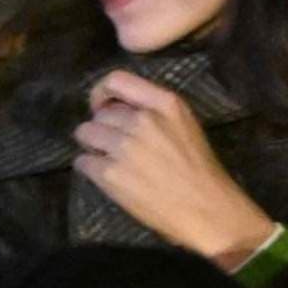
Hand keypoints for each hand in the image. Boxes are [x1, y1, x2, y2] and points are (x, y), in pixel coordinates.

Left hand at [71, 72, 276, 263]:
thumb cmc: (199, 168)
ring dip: (93, 146)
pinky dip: (90, 168)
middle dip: (103, 127)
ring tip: (110, 159)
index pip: (117, 80)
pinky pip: (82, 161)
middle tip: (116, 144)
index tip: (103, 106)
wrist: (205, 208)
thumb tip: (117, 108)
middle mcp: (143, 120)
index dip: (102, 92)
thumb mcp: (185, 125)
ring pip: (84, 133)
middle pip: (100, 113)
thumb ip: (154, 110)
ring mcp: (124, 146)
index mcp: (166, 104)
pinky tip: (109, 177)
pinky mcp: (110, 173)